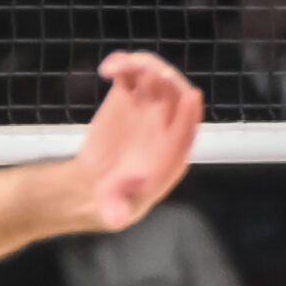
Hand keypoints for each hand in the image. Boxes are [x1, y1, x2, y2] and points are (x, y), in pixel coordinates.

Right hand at [66, 51, 202, 231]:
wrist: (94, 184)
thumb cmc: (112, 200)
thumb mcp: (112, 210)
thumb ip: (115, 212)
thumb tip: (115, 219)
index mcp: (170, 157)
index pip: (187, 132)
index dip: (190, 115)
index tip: (191, 95)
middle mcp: (165, 129)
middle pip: (175, 99)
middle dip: (166, 82)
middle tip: (145, 71)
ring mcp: (147, 110)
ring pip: (155, 80)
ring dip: (144, 66)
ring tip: (121, 66)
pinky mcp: (127, 98)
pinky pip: (131, 75)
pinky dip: (123, 65)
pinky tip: (107, 70)